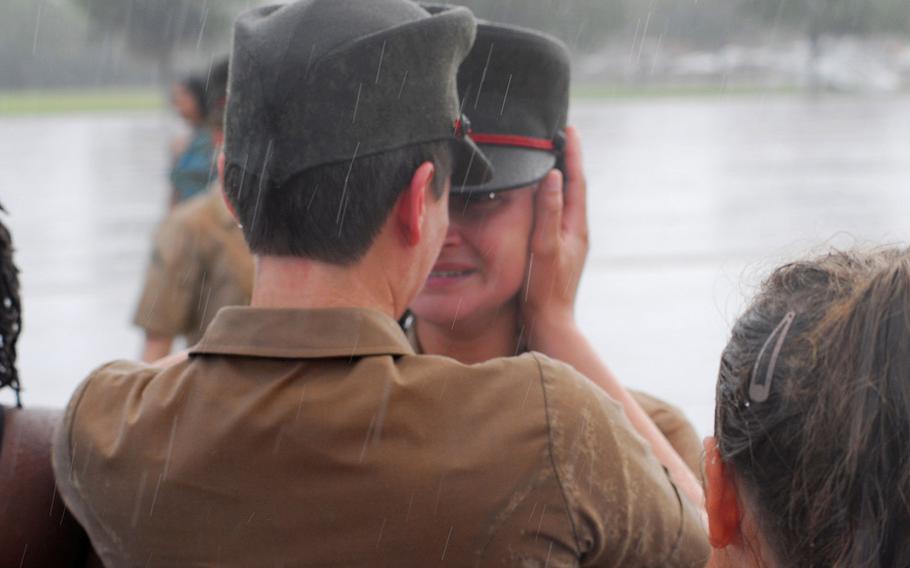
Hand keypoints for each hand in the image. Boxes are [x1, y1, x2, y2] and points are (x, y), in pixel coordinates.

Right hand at [521, 126, 588, 343]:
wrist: (549, 323)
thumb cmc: (544, 289)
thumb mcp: (544, 247)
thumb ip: (548, 212)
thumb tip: (552, 176)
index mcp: (575, 227)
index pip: (576, 181)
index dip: (572, 154)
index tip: (569, 130)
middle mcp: (575, 232)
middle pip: (573, 187)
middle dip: (567, 161)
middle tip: (559, 137)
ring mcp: (568, 242)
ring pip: (566, 201)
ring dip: (560, 179)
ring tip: (551, 160)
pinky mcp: (559, 251)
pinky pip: (557, 215)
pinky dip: (552, 199)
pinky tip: (541, 201)